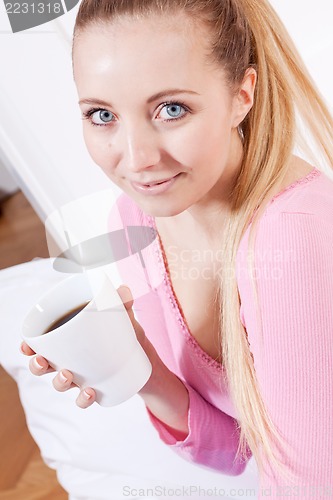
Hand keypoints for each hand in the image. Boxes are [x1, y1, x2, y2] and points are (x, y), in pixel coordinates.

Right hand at [22, 285, 189, 436]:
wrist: (146, 358)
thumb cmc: (125, 333)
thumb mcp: (124, 316)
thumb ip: (123, 302)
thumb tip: (123, 291)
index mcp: (69, 339)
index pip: (41, 344)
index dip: (29, 347)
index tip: (27, 345)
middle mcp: (69, 359)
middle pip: (43, 366)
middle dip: (37, 366)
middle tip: (42, 362)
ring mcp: (81, 376)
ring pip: (59, 384)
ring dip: (59, 382)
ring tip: (68, 375)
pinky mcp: (94, 389)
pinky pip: (82, 400)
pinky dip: (82, 399)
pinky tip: (89, 392)